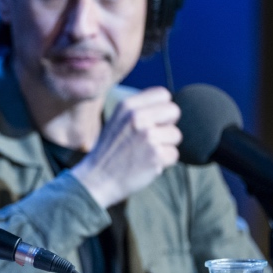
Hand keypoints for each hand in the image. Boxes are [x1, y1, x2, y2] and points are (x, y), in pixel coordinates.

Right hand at [70, 86, 181, 208]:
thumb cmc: (110, 150)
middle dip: (167, 125)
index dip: (162, 108)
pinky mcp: (156, 155)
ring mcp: (148, 136)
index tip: (154, 120)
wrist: (97, 178)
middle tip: (153, 137)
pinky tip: (146, 163)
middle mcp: (137, 117)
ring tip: (145, 152)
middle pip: (174, 111)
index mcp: (127, 105)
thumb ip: (139, 110)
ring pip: (176, 135)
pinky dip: (164, 162)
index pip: (162, 94)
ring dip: (165, 145)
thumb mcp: (117, 120)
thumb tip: (168, 106)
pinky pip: (174, 154)